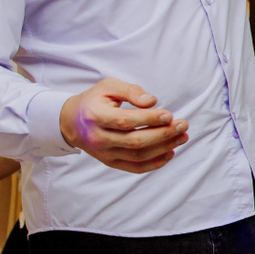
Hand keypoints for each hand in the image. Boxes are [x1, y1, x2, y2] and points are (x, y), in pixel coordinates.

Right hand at [59, 79, 189, 173]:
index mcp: (95, 116)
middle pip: (135, 141)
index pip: (126, 121)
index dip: (150, 119)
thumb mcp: (108, 87)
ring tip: (182, 137)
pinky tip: (170, 152)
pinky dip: (155, 163)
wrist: (71, 122)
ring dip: (164, 148)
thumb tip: (152, 101)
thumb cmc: (95, 101)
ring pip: (138, 155)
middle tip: (183, 125)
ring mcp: (104, 153)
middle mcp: (98, 138)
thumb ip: (131, 91)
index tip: (170, 114)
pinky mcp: (110, 162)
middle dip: (163, 134)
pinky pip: (135, 167)